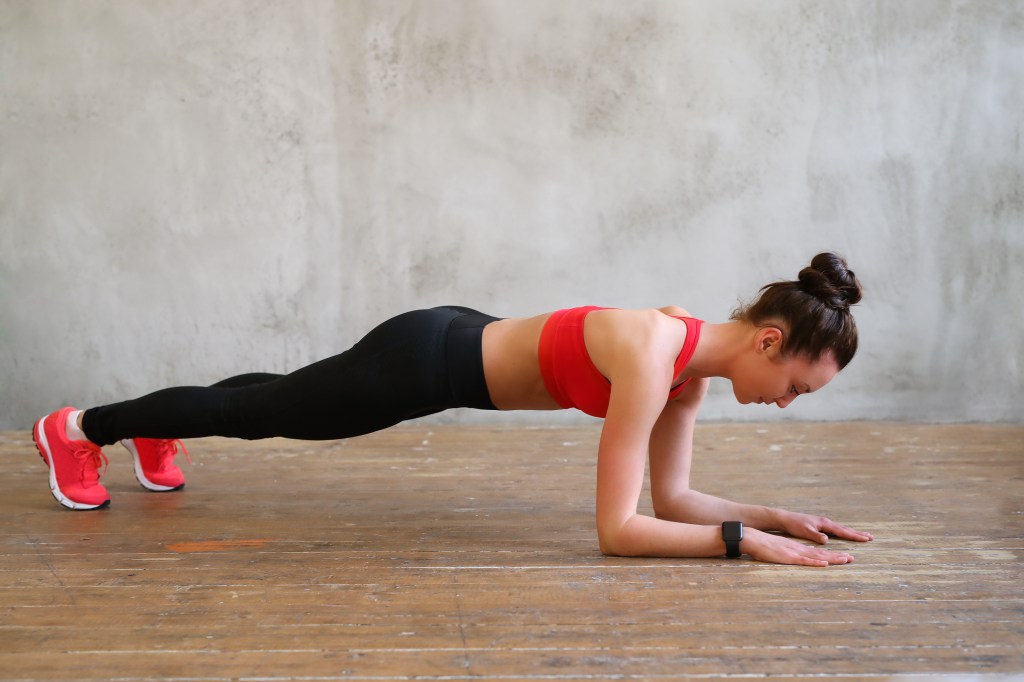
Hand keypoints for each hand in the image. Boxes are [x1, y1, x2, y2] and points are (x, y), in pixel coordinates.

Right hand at [741, 527, 855, 566]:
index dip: (832, 555)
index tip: (844, 557)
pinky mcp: (788, 557)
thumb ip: (788, 555)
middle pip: (822, 554)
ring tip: (846, 559)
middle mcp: (799, 549)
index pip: (818, 553)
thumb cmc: (763, 546)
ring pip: (817, 557)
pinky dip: (815, 562)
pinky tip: (824, 563)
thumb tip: (794, 559)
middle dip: (838, 556)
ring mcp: (795, 553)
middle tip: (852, 558)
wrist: (753, 538)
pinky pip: (804, 560)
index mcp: (797, 549)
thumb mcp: (779, 551)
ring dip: (832, 558)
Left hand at [772, 509, 873, 544]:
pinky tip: (845, 534)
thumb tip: (827, 540)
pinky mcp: (820, 524)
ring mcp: (823, 523)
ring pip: (841, 528)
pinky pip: (836, 529)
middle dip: (858, 533)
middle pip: (845, 529)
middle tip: (871, 537)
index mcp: (825, 524)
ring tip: (862, 535)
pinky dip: (844, 532)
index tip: (867, 538)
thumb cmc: (794, 525)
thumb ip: (816, 536)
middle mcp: (826, 522)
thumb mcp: (805, 531)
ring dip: (852, 532)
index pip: (843, 531)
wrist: (785, 518)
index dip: (855, 536)